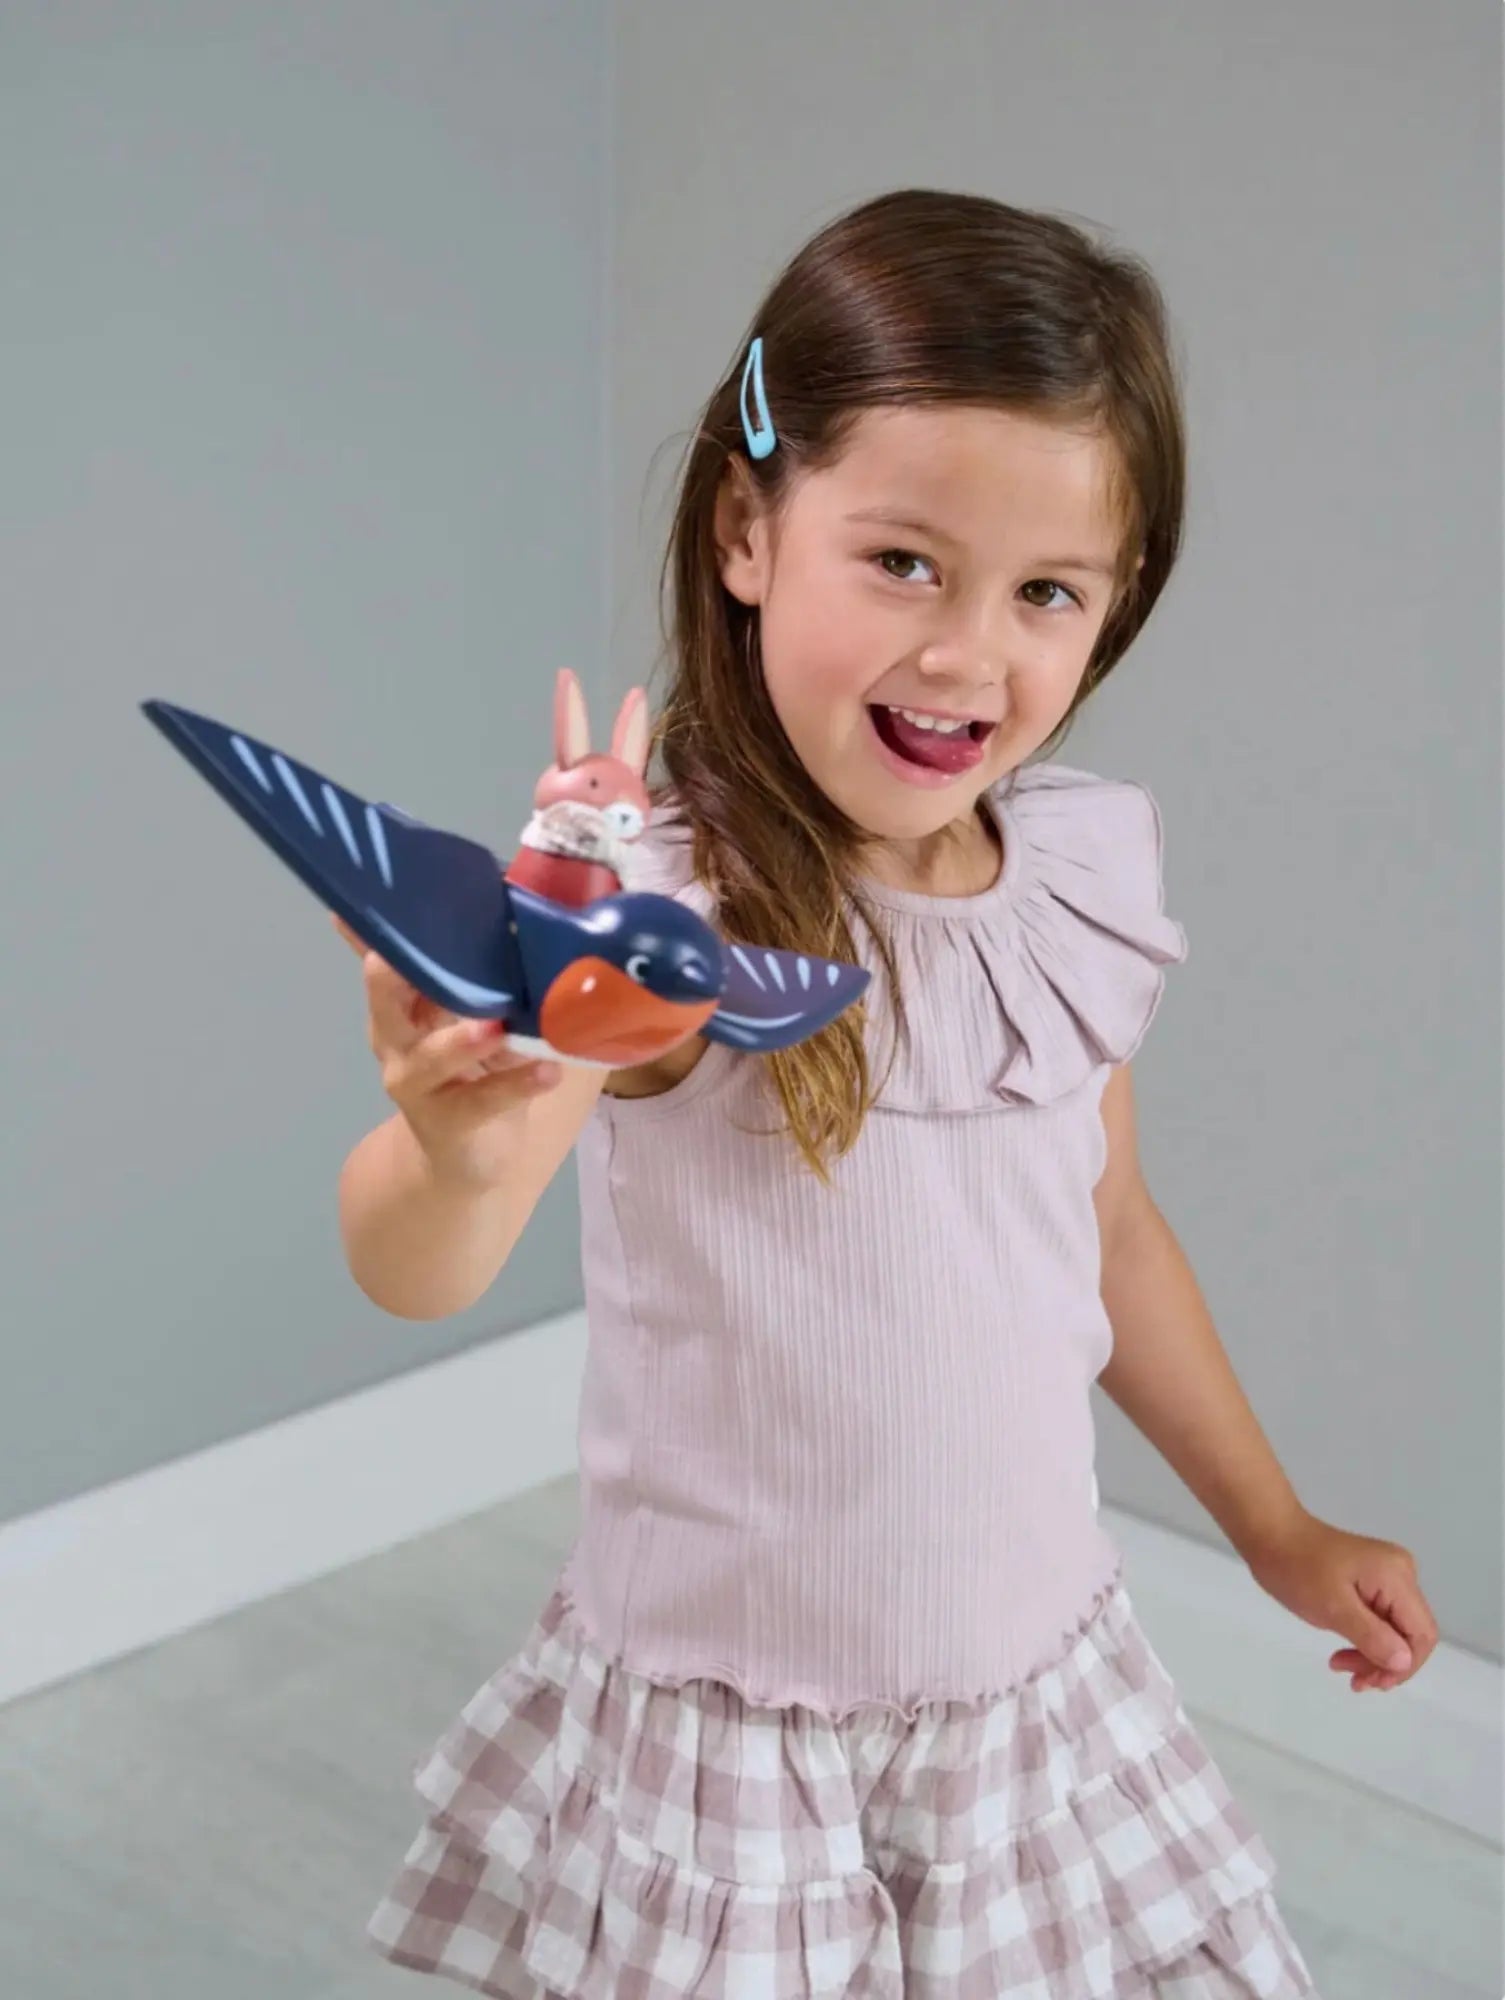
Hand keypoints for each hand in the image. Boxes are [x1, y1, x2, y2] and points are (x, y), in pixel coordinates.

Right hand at [332, 915, 561, 1187]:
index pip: (382, 961)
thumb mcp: (468, 1015)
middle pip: (385, 1006)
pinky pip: (485, 1099)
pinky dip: (517, 1085)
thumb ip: (475, 971)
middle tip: (394, 959)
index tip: (354, 905)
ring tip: (496, 1027)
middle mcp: (397, 1042)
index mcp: (400, 1007)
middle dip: (390, 981)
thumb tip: (499, 897)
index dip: (367, 935)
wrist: (467, 1157)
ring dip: (463, 1040)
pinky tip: (548, 1071)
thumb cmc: (471, 1068)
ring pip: (432, 1058)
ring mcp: (419, 1085)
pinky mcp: (451, 1121)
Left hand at [1245, 1509, 1438, 1691]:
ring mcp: (1387, 1577)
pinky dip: (1364, 1640)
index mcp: (1397, 1577)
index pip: (1422, 1633)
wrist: (1269, 1534)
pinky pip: (1379, 1620)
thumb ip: (1372, 1637)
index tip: (1373, 1682)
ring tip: (1339, 1665)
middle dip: (1385, 1663)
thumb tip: (1405, 1662)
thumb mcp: (1333, 1608)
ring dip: (1372, 1656)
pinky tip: (1342, 1653)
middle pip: (1410, 1634)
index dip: (1405, 1666)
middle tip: (1353, 1681)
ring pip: (1394, 1631)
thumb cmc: (1298, 1568)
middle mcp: (1401, 1574)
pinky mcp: (1370, 1581)